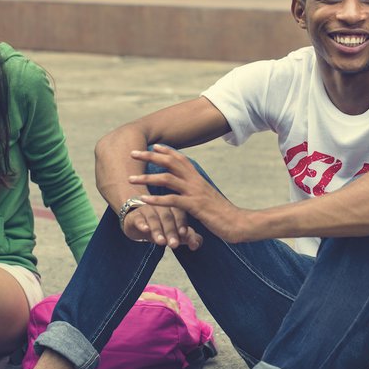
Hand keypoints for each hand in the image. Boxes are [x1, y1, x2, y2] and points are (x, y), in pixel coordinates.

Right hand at [123, 204, 202, 250]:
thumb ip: (187, 237)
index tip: (184, 234)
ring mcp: (147, 210)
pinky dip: (142, 224)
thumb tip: (197, 244)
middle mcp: (161, 206)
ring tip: (161, 242)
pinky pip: (139, 219)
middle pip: (167, 218)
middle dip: (171, 232)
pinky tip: (145, 230)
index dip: (182, 224)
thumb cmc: (160, 226)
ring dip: (157, 230)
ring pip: (153, 219)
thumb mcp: (173, 231)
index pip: (180, 214)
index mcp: (174, 207)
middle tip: (174, 244)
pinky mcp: (135, 216)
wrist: (137, 221)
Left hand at [127, 144, 251, 242]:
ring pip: (167, 179)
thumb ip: (195, 191)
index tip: (153, 145)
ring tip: (131, 178)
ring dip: (147, 178)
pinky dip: (156, 200)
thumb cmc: (221, 213)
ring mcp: (195, 193)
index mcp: (198, 178)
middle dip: (150, 156)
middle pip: (170, 162)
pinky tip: (143, 200)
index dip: (166, 150)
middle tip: (132, 153)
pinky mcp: (195, 206)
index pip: (180, 158)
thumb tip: (186, 191)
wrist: (237, 223)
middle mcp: (195, 181)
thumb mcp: (207, 197)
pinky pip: (172, 201)